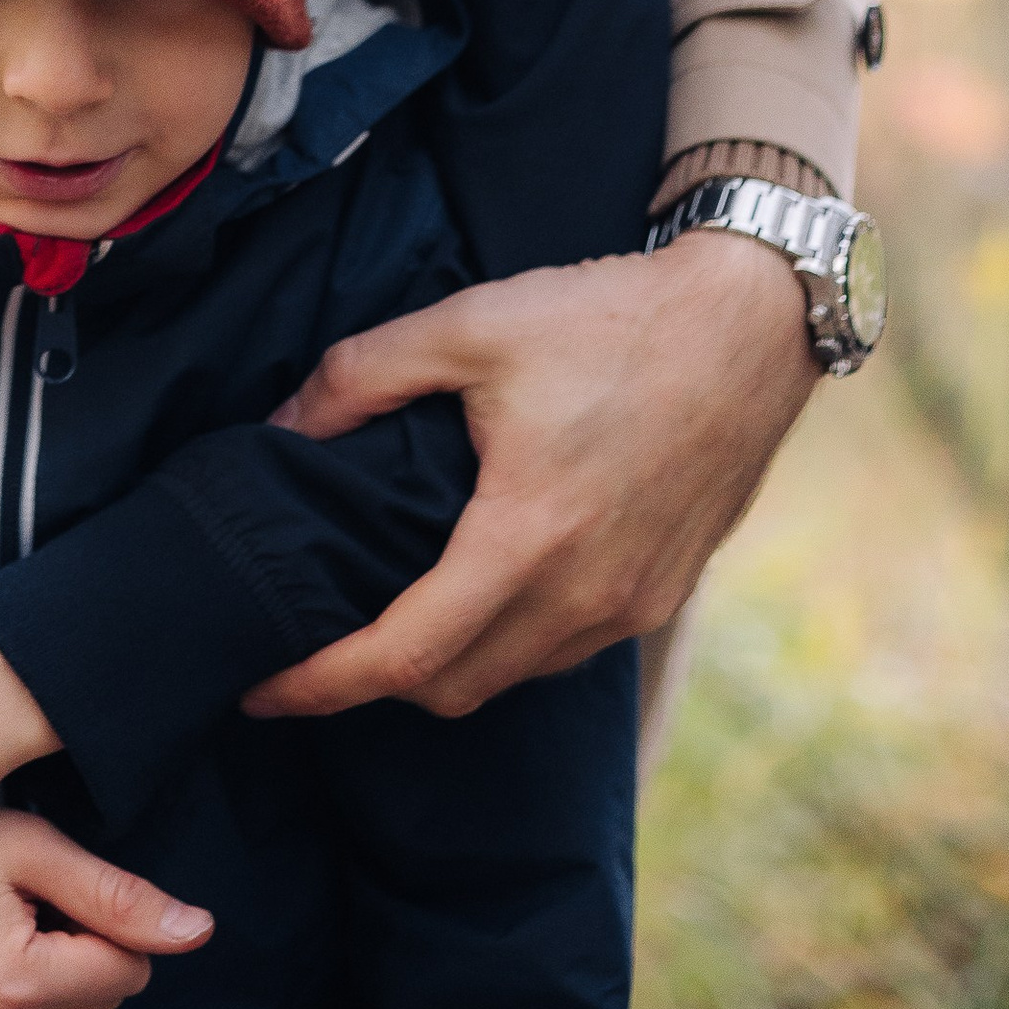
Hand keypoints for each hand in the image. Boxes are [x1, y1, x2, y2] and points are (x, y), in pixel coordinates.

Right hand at [0, 810, 210, 1008]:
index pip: (126, 972)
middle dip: (75, 950)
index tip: (52, 881)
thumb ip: (118, 897)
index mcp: (14, 985)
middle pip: (93, 1004)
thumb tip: (200, 933)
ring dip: (42, 984)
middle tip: (15, 896)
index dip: (104, 918)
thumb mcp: (30, 845)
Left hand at [242, 230, 813, 721]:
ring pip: (511, 676)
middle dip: (371, 684)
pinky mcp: (662, 594)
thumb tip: (282, 426)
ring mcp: (630, 605)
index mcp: (526, 538)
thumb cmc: (608, 318)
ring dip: (445, 665)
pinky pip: (563, 650)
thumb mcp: (470, 322)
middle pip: (452, 688)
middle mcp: (583, 596)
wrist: (748, 324)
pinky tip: (481, 590)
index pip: (404, 657)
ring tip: (389, 615)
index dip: (321, 685)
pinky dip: (508, 643)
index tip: (261, 689)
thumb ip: (362, 375)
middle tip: (313, 648)